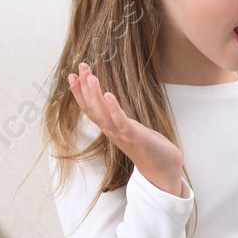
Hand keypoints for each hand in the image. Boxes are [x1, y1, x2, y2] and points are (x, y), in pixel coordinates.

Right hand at [67, 62, 187, 197]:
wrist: (164, 170)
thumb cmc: (149, 147)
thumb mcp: (131, 128)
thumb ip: (120, 118)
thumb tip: (112, 103)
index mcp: (110, 128)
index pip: (90, 108)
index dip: (80, 92)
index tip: (73, 74)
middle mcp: (112, 132)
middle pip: (92, 108)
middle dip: (84, 87)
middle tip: (80, 67)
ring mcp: (122, 135)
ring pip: (103, 115)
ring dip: (95, 95)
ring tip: (90, 77)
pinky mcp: (136, 138)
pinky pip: (122, 123)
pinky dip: (114, 109)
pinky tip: (109, 95)